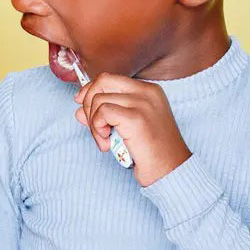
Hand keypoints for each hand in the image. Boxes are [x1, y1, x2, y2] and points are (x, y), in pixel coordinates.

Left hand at [74, 73, 190, 186]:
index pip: (109, 79)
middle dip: (88, 103)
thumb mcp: (125, 127)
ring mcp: (142, 103)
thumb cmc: (150, 152)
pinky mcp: (135, 117)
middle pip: (102, 81)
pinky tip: (106, 142)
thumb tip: (79, 109)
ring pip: (98, 100)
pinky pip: (102, 112)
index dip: (90, 91)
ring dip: (93, 124)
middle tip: (92, 126)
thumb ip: (103, 114)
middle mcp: (147, 92)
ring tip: (104, 140)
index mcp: (148, 90)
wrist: (171, 171)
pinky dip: (97, 128)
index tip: (82, 105)